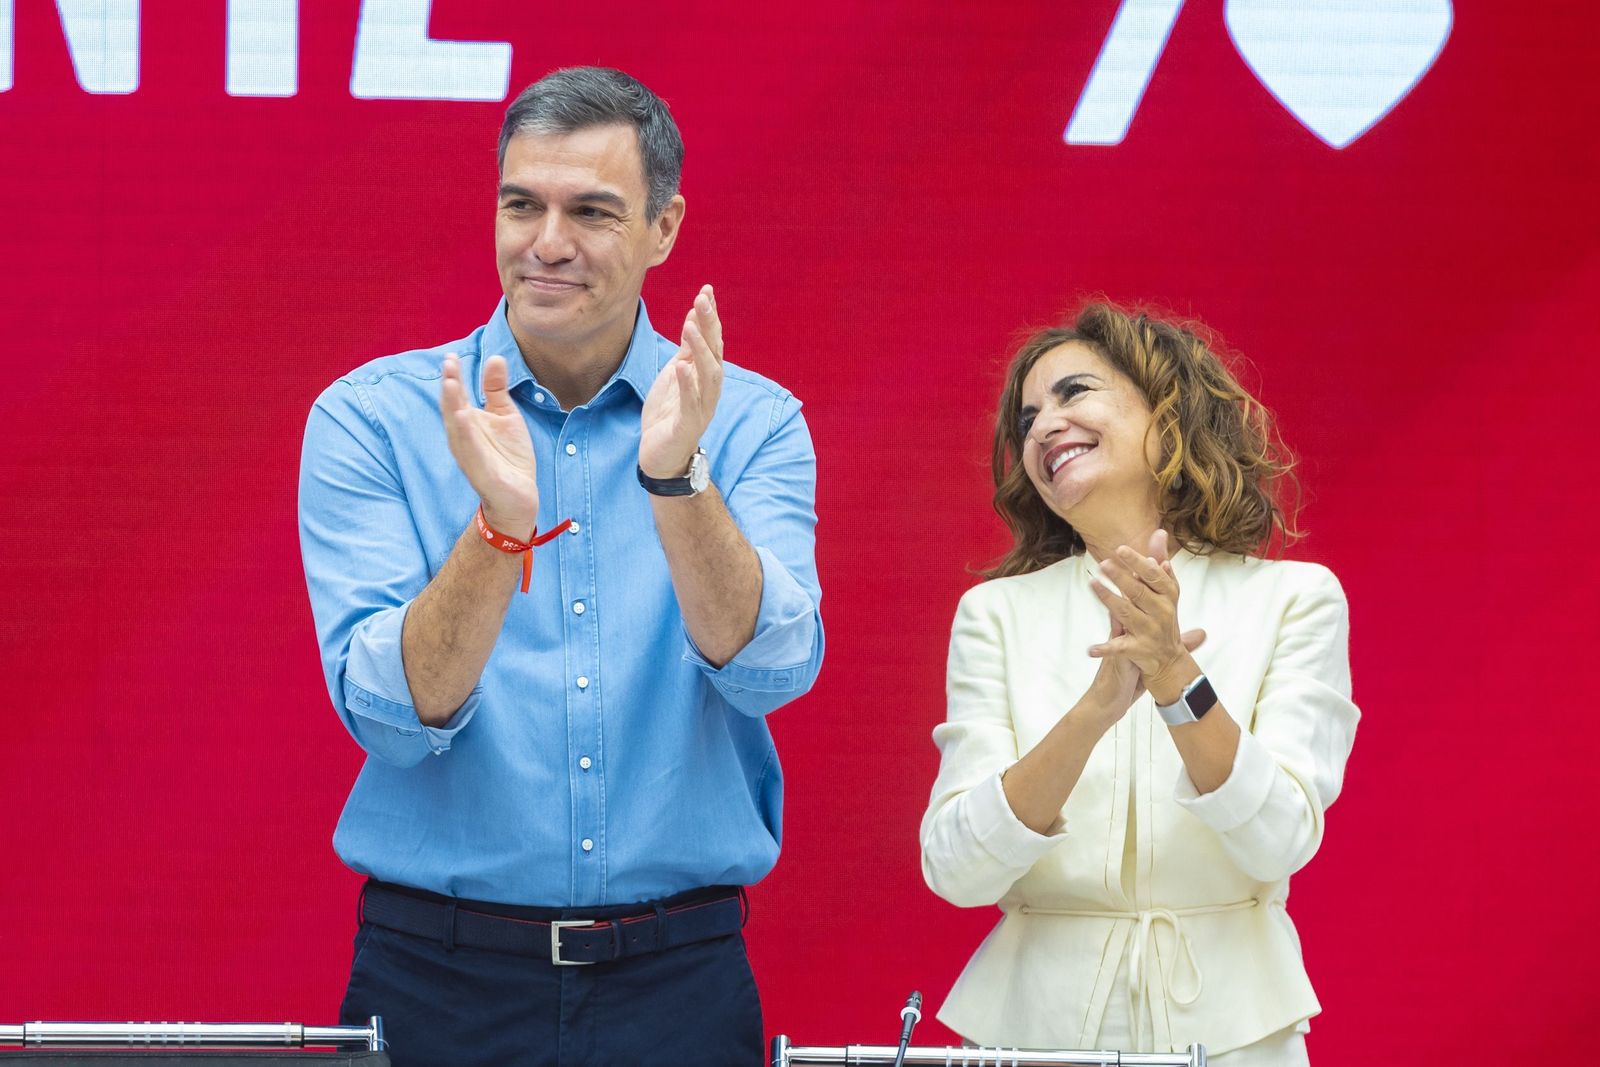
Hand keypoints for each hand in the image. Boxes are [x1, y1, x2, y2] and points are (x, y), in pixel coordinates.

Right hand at [440, 352, 537, 535]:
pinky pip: (471, 451)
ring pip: (457, 428)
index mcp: (467, 423)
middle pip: (452, 408)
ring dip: (452, 406)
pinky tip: (463, 416)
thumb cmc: (508, 455)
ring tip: (450, 383)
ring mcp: (470, 455)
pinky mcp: (481, 472)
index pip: (456, 396)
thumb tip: (495, 357)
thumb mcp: (505, 416)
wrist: (519, 496)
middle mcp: (463, 438)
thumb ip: (497, 389)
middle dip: (449, 386)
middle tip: (448, 363)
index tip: (451, 355)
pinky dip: (466, 434)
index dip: (453, 376)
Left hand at [640, 285, 722, 479]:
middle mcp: (709, 390)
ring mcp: (701, 408)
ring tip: (690, 326)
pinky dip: (686, 384)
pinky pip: (690, 403)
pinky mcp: (688, 425)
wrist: (661, 458)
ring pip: (708, 375)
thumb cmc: (668, 416)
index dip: (711, 317)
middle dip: (709, 326)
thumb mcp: (675, 376)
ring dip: (701, 350)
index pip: (712, 341)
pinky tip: (680, 366)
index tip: (706, 290)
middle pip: (715, 352)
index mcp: (705, 376)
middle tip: (702, 299)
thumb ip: (687, 352)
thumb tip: (693, 320)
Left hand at [1087, 530, 1206, 704]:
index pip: (1153, 576)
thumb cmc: (1163, 617)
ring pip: (1126, 614)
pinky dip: (1105, 648)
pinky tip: (1090, 648)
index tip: (1120, 549)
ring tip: (1093, 584)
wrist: (1169, 660)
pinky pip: (1119, 648)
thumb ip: (1158, 563)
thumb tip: (1158, 532)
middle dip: (1121, 578)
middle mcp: (1161, 613)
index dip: (1137, 562)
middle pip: (1138, 592)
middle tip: (1103, 564)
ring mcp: (1149, 632)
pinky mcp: (1138, 651)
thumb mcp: (1165, 591)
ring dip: (1109, 599)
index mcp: (1168, 596)